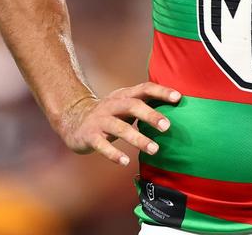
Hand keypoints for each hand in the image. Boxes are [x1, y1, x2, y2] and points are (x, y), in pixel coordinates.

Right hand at [55, 82, 180, 166]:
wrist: (73, 119)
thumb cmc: (109, 114)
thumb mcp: (124, 104)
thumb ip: (144, 104)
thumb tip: (176, 108)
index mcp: (124, 96)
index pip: (144, 88)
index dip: (161, 91)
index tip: (178, 98)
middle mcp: (112, 105)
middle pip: (133, 105)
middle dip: (151, 115)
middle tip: (168, 126)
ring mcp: (100, 120)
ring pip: (120, 128)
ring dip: (138, 139)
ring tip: (155, 149)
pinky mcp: (90, 136)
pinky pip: (102, 145)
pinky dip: (114, 153)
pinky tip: (125, 162)